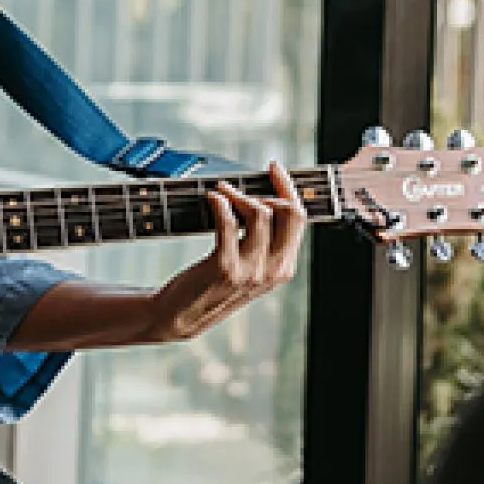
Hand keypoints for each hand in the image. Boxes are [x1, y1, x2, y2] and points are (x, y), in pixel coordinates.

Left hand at [147, 161, 304, 341]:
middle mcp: (273, 270)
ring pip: (260, 213)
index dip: (288, 188)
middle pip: (288, 213)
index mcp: (284, 268)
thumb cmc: (214, 286)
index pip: (299, 219)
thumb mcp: (251, 269)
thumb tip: (265, 199)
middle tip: (244, 185)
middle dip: (269, 189)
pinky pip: (228, 222)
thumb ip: (264, 244)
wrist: (184, 315)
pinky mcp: (224, 267)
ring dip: (238, 194)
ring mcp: (250, 270)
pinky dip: (220, 202)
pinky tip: (212, 198)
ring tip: (222, 191)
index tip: (275, 169)